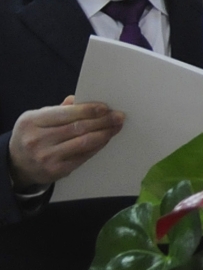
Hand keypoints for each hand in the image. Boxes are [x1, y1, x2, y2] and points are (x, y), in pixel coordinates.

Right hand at [8, 98, 123, 188]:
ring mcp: (46, 157)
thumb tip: (80, 99)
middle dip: (102, 121)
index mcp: (32, 122)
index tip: (105, 107)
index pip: (65, 113)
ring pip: (83, 143)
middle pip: (77, 128)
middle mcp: (37, 140)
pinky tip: (105, 139)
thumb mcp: (37, 119)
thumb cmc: (32, 136)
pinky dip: (97, 146)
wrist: (17, 164)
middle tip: (118, 116)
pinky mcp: (56, 170)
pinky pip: (83, 157)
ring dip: (104, 134)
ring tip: (116, 127)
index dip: (88, 110)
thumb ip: (58, 110)